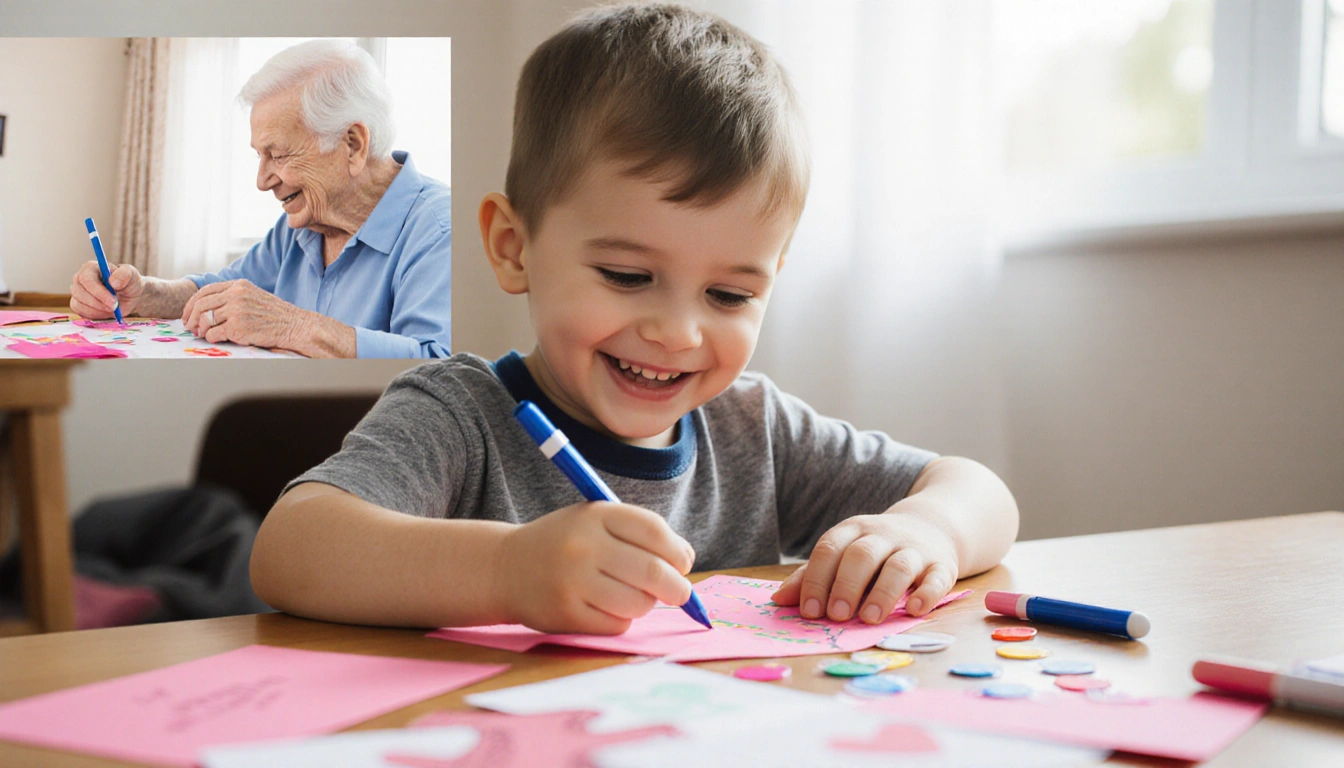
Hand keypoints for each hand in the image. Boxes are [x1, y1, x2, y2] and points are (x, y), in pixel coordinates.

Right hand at [69, 261, 144, 318]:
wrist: (130, 297)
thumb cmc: (129, 283)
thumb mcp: (132, 275)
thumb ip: (124, 275)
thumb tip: (113, 282)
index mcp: (90, 268)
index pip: (87, 280)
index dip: (98, 292)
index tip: (112, 301)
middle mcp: (80, 279)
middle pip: (80, 293)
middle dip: (98, 303)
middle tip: (114, 307)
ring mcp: (77, 292)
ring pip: (79, 304)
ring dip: (97, 310)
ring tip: (112, 308)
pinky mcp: (78, 305)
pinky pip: (81, 313)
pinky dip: (95, 315)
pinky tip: (106, 312)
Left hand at [182, 279, 304, 348]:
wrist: (295, 326)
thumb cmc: (276, 315)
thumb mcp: (254, 296)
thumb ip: (232, 297)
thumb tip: (206, 308)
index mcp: (238, 285)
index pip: (205, 291)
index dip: (191, 304)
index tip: (187, 315)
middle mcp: (236, 295)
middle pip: (201, 305)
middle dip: (191, 318)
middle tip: (190, 327)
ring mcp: (237, 311)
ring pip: (205, 320)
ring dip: (201, 330)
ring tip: (204, 335)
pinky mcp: (238, 327)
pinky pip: (213, 334)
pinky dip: (211, 338)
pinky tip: (217, 339)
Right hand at [495, 501, 695, 634]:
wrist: (505, 568)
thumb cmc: (564, 544)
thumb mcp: (594, 522)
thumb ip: (638, 534)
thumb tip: (685, 559)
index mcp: (595, 515)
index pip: (654, 530)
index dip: (677, 550)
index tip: (683, 562)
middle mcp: (584, 546)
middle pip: (653, 571)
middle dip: (677, 587)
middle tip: (681, 593)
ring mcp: (573, 582)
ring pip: (638, 603)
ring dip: (645, 604)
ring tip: (632, 596)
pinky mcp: (566, 614)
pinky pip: (617, 624)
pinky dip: (621, 619)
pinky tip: (605, 608)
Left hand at [772, 500, 959, 623]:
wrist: (932, 526)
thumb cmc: (877, 550)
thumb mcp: (843, 554)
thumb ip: (813, 576)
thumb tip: (778, 600)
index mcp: (852, 531)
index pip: (829, 549)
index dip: (817, 579)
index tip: (809, 611)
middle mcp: (883, 536)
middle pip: (862, 555)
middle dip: (846, 586)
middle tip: (836, 616)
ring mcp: (914, 549)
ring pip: (898, 566)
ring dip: (882, 593)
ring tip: (869, 619)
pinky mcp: (942, 565)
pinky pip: (937, 578)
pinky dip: (927, 594)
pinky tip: (914, 611)